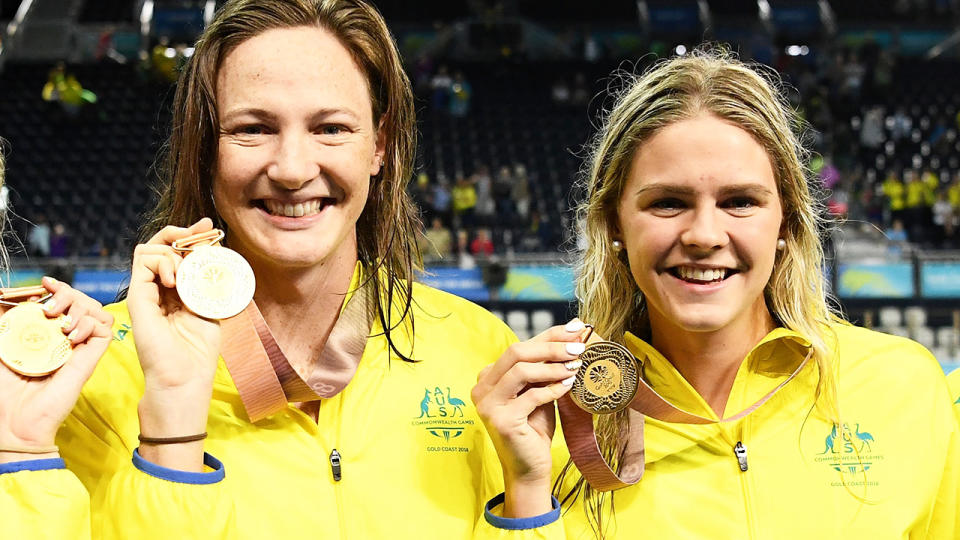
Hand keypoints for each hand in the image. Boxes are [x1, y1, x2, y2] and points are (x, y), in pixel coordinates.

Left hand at [0, 277, 112, 462]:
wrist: (13, 419)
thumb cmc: (4, 388)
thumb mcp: (2, 344)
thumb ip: (6, 320)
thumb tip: (8, 295)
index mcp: (49, 333)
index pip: (66, 301)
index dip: (59, 288)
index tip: (43, 285)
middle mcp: (69, 338)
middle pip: (85, 301)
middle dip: (69, 293)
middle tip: (48, 307)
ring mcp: (81, 348)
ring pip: (99, 311)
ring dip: (81, 308)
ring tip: (60, 323)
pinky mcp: (91, 359)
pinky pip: (105, 330)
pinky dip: (89, 325)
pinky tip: (70, 336)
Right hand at [127, 218, 220, 469]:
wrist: (183, 378)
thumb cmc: (198, 350)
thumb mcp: (210, 307)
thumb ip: (208, 281)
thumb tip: (215, 251)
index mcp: (176, 291)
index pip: (177, 252)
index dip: (191, 236)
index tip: (209, 228)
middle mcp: (158, 289)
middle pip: (160, 245)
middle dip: (181, 231)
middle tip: (201, 230)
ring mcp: (145, 292)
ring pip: (148, 249)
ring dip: (172, 250)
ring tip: (186, 271)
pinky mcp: (137, 298)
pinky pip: (142, 262)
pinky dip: (162, 261)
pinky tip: (176, 280)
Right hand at [472, 319, 586, 516]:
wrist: (529, 468)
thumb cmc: (535, 427)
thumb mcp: (539, 390)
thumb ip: (547, 365)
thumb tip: (574, 331)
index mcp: (488, 376)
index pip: (519, 346)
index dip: (549, 334)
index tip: (577, 328)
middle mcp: (481, 387)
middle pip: (516, 352)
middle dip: (551, 347)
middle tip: (578, 348)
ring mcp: (487, 404)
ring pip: (521, 370)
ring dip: (552, 366)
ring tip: (576, 366)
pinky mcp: (500, 420)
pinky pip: (531, 396)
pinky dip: (553, 388)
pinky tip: (569, 385)